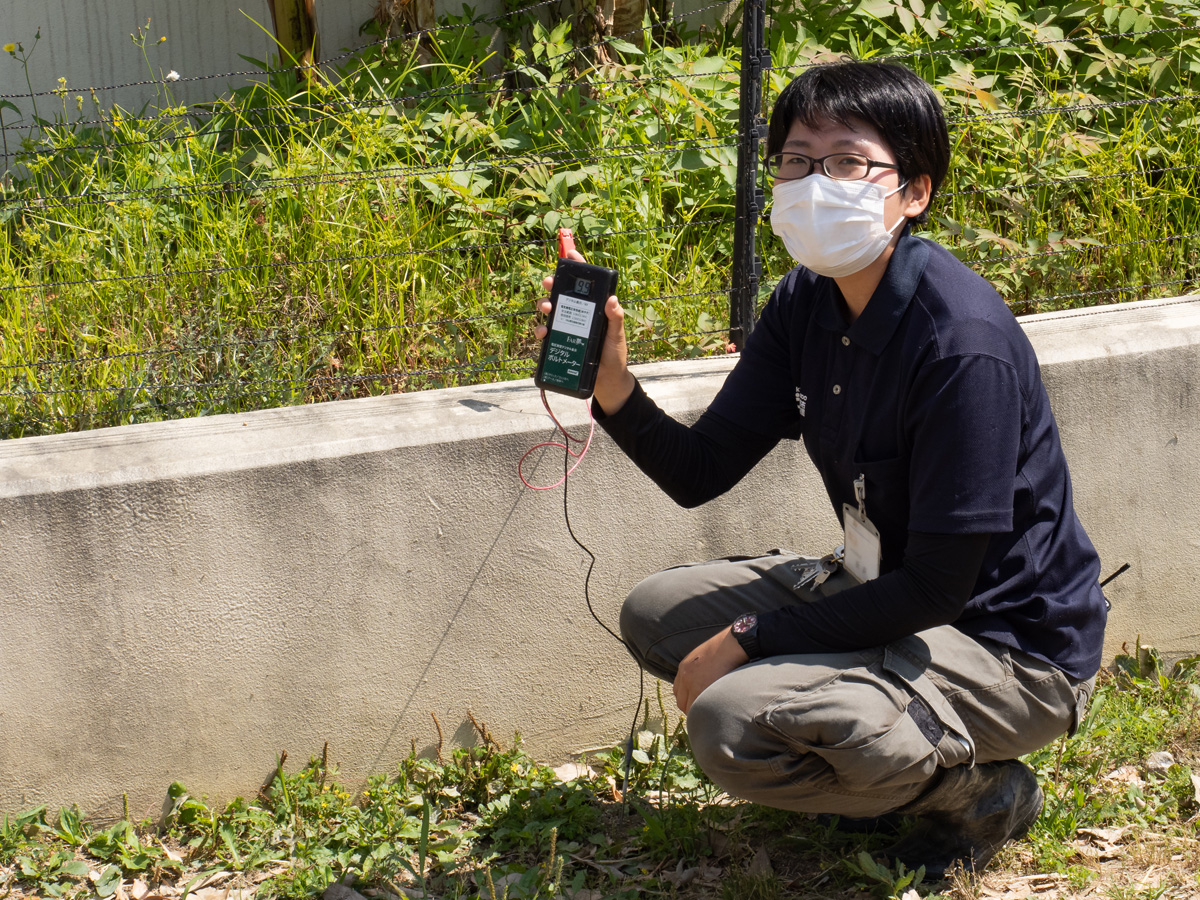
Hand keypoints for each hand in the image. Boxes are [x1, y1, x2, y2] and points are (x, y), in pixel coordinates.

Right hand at [535, 247, 634, 413]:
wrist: (606, 381)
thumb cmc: (614, 355)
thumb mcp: (616, 335)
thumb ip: (615, 318)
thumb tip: (612, 300)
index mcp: (594, 309)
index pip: (587, 285)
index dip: (578, 267)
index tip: (569, 254)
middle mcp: (579, 315)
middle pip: (563, 294)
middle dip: (554, 284)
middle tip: (549, 283)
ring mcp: (568, 328)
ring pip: (552, 310)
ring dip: (544, 305)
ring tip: (546, 308)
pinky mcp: (560, 342)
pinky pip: (547, 333)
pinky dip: (541, 330)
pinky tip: (543, 333)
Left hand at [672, 626, 749, 713]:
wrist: (734, 642)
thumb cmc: (726, 647)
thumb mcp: (705, 655)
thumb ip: (699, 670)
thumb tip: (705, 682)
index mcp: (685, 667)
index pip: (678, 691)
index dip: (687, 699)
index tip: (696, 704)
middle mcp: (685, 676)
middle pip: (681, 702)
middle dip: (691, 709)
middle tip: (704, 713)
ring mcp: (693, 683)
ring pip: (689, 708)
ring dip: (698, 712)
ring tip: (711, 713)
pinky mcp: (704, 689)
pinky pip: (700, 708)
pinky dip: (706, 712)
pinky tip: (715, 711)